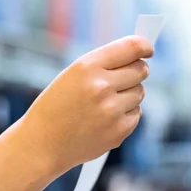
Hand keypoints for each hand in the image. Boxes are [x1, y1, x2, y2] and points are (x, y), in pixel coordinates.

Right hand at [20, 36, 153, 174]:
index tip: (148, 49)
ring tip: (105, 104)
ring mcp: (112, 111)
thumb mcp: (71, 76)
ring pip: (139, 93)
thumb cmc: (56, 107)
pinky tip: (104, 120)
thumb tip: (139, 59)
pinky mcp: (118, 131)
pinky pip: (136, 114)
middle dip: (136, 72)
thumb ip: (103, 65)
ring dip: (129, 95)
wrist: (42, 144)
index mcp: (87, 66)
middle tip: (124, 78)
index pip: (131, 47)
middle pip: (140, 71)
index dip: (144, 46)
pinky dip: (125, 115)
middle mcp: (101, 87)